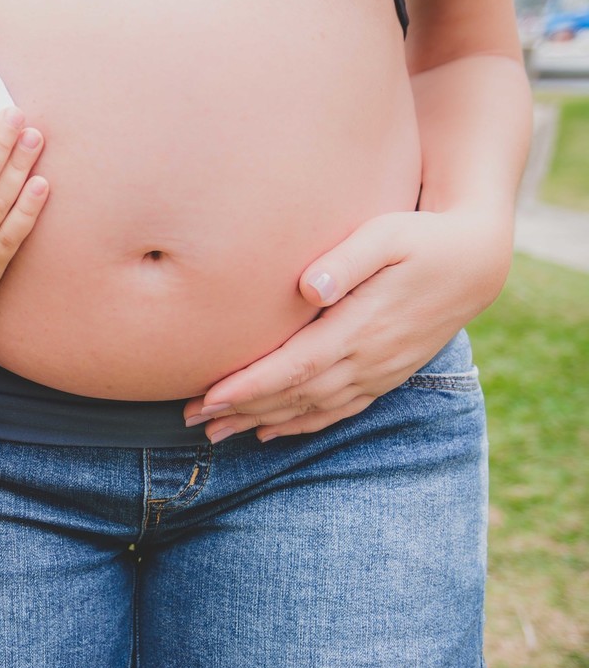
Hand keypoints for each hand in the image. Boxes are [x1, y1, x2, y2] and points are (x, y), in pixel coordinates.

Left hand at [185, 208, 512, 442]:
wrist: (476, 261)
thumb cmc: (422, 237)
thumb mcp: (387, 234)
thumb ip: (346, 260)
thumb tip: (307, 287)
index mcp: (360, 328)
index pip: (294, 367)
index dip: (249, 386)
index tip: (208, 397)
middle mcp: (368, 359)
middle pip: (293, 395)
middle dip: (240, 410)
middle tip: (191, 420)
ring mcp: (378, 372)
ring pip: (311, 409)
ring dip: (262, 422)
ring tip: (215, 433)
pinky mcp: (385, 374)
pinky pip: (337, 411)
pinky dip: (301, 425)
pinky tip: (270, 432)